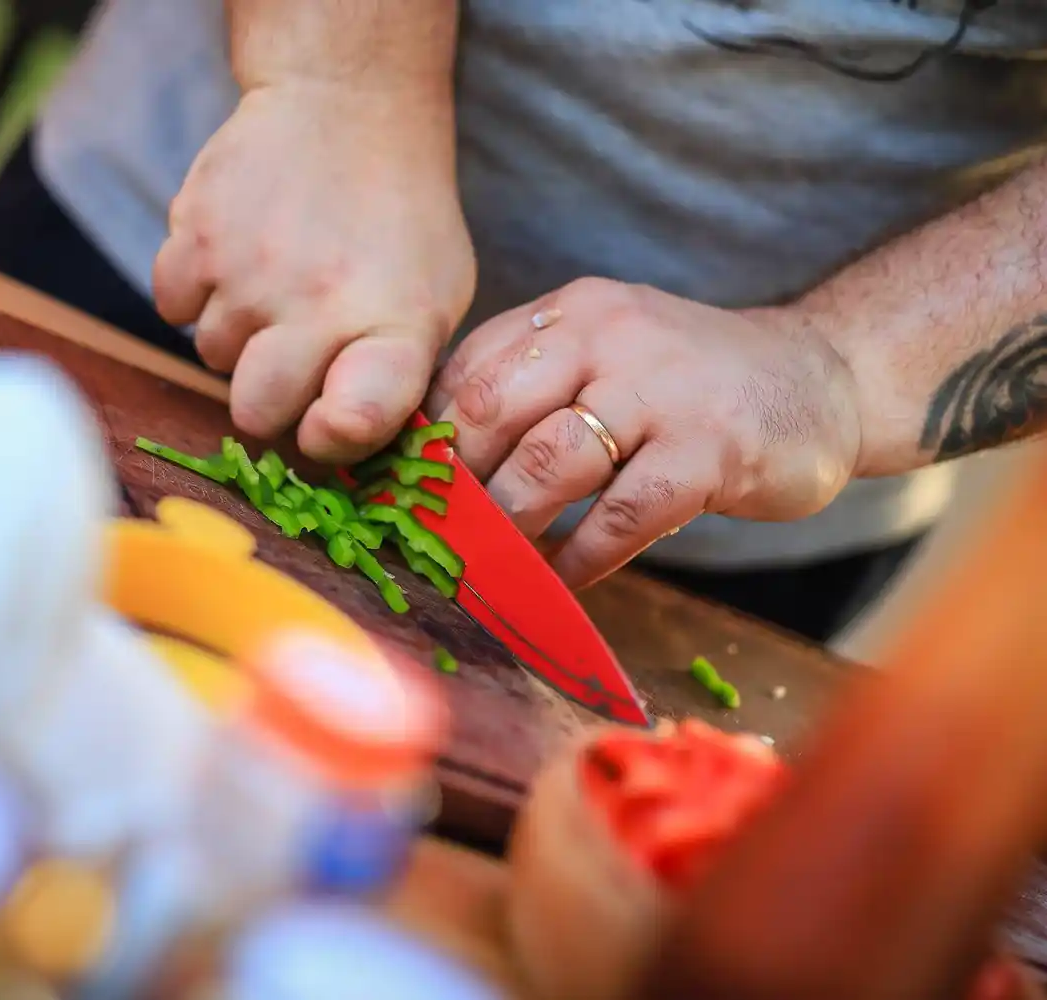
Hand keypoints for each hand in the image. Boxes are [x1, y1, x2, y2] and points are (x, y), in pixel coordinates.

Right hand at [152, 83, 475, 462]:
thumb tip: (342, 452)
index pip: (354, 422)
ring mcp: (249, 269)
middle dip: (268, 395)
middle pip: (256, 412)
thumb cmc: (398, 221)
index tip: (327, 418)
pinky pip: (170, 309)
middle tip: (292, 351)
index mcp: (395, 325)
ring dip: (235, 334)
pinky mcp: (194, 233)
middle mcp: (319, 302)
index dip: (330, 438)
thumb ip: (395, 380)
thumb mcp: (436, 299)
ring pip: (209, 357)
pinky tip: (236, 257)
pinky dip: (195, 292)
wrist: (347, 104)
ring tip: (274, 280)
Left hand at [428, 278, 861, 587]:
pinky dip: (577, 559)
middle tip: (434, 539)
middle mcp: (609, 335)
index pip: (469, 372)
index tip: (403, 498)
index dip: (426, 443)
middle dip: (453, 485)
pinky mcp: (710, 451)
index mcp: (570, 313)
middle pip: (491, 411)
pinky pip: (620, 517)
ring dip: (507, 529)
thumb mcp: (605, 356)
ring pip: (548, 465)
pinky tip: (558, 582)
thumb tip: (430, 466)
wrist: (823, 378)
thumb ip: (529, 390)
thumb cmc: (685, 383)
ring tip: (486, 568)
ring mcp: (663, 391)